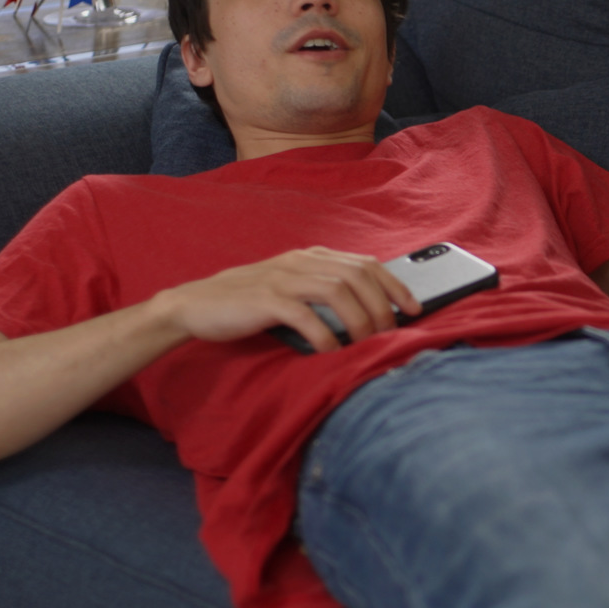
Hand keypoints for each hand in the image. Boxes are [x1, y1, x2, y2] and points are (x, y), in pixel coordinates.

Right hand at [152, 246, 420, 351]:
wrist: (194, 305)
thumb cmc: (246, 302)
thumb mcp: (290, 288)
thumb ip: (323, 291)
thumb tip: (368, 312)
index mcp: (310, 256)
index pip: (365, 264)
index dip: (395, 285)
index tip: (414, 308)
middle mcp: (300, 262)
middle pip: (358, 275)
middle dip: (382, 306)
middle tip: (389, 334)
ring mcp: (282, 278)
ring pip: (338, 291)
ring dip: (360, 320)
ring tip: (365, 343)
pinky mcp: (265, 299)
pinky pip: (306, 315)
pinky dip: (325, 334)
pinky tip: (331, 351)